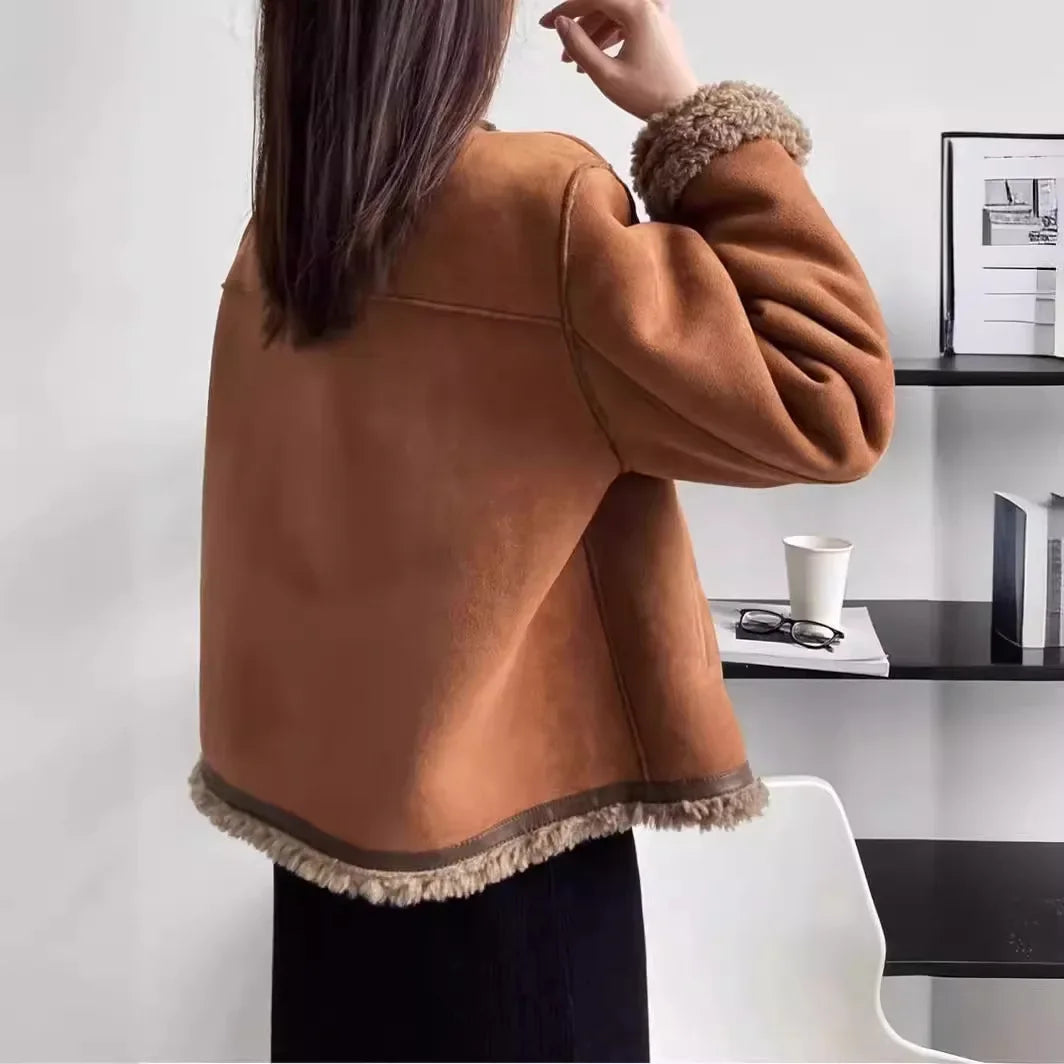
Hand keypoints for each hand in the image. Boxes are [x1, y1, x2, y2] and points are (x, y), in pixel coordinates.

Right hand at [539, 0, 698, 120]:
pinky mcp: (659, 28)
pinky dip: (608, 36)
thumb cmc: (648, 95)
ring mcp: (657, 16)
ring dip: (591, 32)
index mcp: (639, 11)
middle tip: (558, 41)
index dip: (566, 10)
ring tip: (572, 61)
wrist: (681, 110)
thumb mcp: (606, 75)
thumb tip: (561, 24)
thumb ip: (579, 46)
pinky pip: (627, 23)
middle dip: (578, 22)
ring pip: (614, 14)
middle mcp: (650, 6)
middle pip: (604, 4)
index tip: (546, 24)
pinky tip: (594, 57)